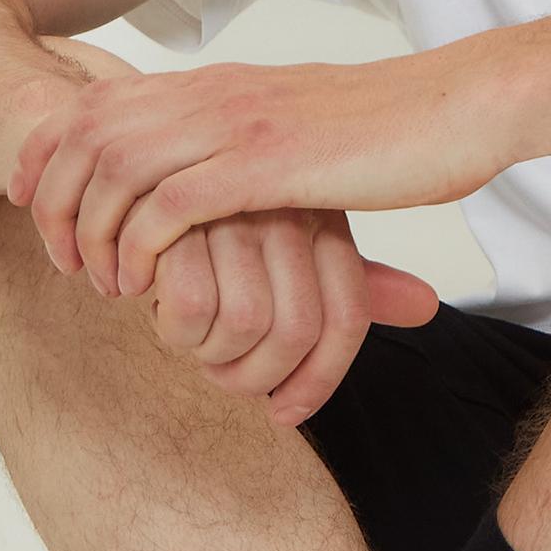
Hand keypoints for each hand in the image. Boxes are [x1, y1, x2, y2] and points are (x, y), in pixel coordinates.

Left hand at [8, 48, 514, 296]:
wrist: (466, 104)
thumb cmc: (401, 126)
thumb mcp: (305, 123)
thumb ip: (255, 137)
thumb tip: (226, 172)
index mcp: (221, 84)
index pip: (96, 103)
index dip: (47, 151)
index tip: (31, 200)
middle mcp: (216, 94)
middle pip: (85, 133)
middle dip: (53, 197)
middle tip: (59, 258)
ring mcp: (239, 125)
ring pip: (115, 168)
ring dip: (93, 229)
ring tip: (102, 281)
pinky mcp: (268, 165)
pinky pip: (170, 206)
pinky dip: (142, 248)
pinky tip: (146, 283)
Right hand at [145, 206, 437, 426]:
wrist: (124, 137)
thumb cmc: (212, 203)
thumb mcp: (296, 236)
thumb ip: (356, 278)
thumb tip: (427, 306)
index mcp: (324, 218)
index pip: (345, 320)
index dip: (318, 380)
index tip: (284, 413)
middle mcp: (288, 210)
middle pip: (296, 335)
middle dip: (250, 377)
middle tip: (216, 372)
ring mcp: (235, 208)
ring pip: (244, 327)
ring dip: (205, 352)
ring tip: (180, 331)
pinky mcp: (177, 211)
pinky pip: (189, 310)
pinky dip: (168, 328)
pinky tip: (148, 305)